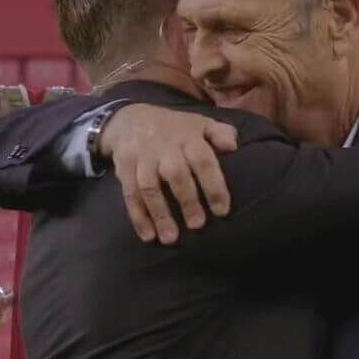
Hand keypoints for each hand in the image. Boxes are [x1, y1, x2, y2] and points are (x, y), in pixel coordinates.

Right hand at [98, 105, 237, 243]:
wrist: (130, 119)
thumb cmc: (175, 130)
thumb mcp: (199, 124)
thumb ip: (220, 134)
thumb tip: (233, 146)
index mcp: (187, 138)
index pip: (203, 160)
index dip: (213, 185)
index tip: (222, 211)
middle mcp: (164, 148)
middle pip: (175, 174)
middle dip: (187, 200)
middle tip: (197, 225)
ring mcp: (142, 159)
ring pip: (150, 187)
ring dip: (160, 213)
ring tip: (170, 239)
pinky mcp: (124, 169)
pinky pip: (130, 195)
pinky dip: (138, 216)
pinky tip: (148, 236)